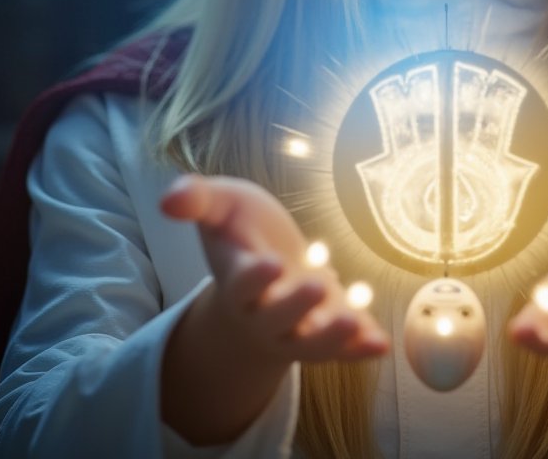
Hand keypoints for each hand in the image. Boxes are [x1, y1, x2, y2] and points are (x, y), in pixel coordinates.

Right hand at [161, 173, 387, 364]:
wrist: (261, 272)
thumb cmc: (241, 233)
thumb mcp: (222, 206)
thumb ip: (198, 200)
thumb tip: (167, 198)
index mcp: (235, 281)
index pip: (240, 285)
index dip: (254, 278)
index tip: (270, 263)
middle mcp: (262, 313)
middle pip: (275, 319)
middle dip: (295, 306)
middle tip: (318, 286)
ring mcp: (294, 328)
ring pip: (308, 343)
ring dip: (330, 337)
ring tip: (353, 324)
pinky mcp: (324, 332)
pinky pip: (340, 349)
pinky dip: (357, 348)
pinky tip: (379, 343)